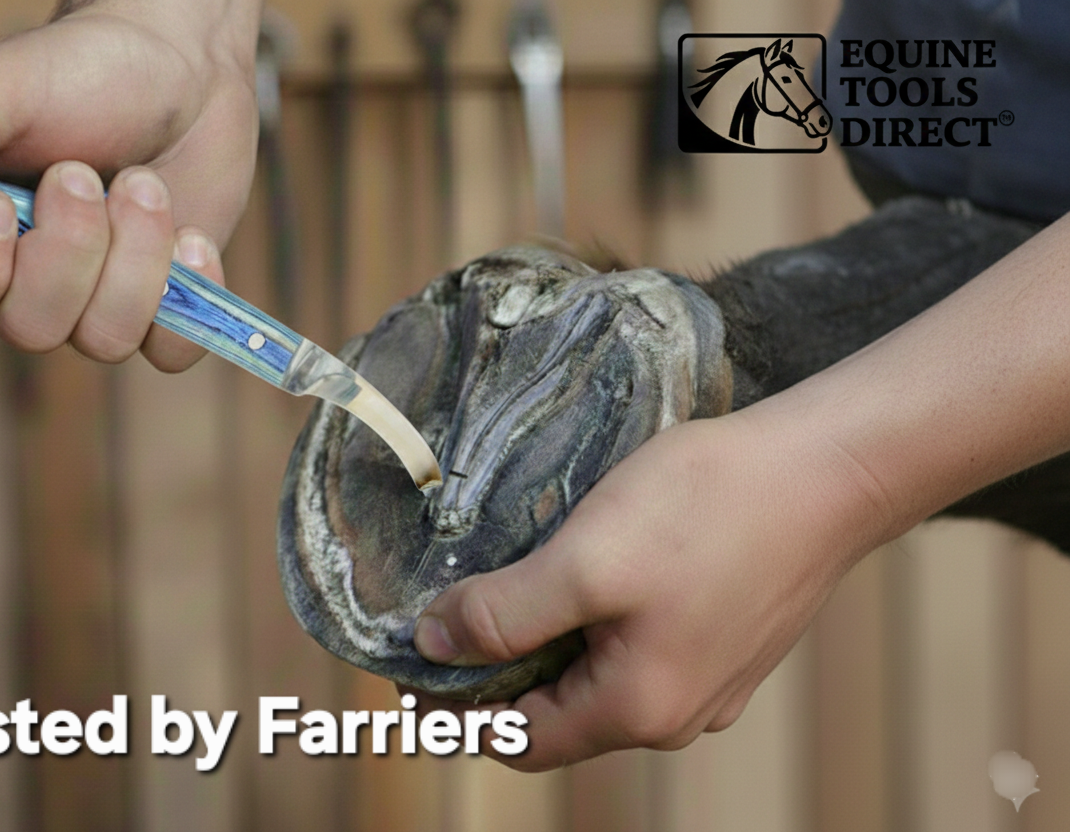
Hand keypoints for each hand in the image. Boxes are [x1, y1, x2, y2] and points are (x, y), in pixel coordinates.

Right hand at [0, 0, 258, 369]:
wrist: (182, 67)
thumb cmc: (78, 72)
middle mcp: (24, 285)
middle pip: (31, 330)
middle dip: (71, 247)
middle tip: (82, 173)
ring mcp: (97, 301)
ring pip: (106, 341)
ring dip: (136, 254)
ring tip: (144, 184)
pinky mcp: (165, 309)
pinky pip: (171, 354)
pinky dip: (191, 295)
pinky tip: (192, 236)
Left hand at [411, 411, 891, 770]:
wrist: (829, 468)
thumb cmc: (708, 509)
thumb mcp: (586, 560)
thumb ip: (505, 614)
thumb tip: (434, 647)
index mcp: (637, 711)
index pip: (515, 740)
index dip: (453, 705)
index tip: (411, 656)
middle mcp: (677, 714)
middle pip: (557, 712)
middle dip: (497, 668)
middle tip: (451, 608)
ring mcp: (709, 679)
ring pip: (598, 677)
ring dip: (547, 640)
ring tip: (509, 581)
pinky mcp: (728, 639)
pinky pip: (638, 648)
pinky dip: (595, 622)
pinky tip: (583, 570)